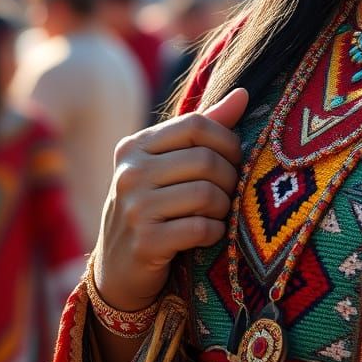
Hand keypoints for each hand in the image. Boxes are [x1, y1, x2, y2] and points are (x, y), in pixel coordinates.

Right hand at [93, 89, 246, 310]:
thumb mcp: (170, 163)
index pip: (196, 124)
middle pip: (205, 160)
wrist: (118, 268)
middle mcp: (130, 173)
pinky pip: (201, 228)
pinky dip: (215, 232)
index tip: (236, 158)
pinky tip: (209, 234)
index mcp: (135, 146)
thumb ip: (205, 128)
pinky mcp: (145, 243)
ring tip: (218, 213)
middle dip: (230, 178)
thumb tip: (243, 93)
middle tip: (230, 191)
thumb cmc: (155, 205)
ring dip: (224, 207)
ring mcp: (134, 209)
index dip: (227, 140)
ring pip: (206, 194)